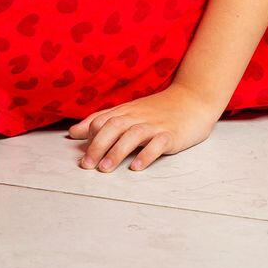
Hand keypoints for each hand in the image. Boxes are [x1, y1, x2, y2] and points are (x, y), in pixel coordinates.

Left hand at [66, 84, 219, 172]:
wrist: (195, 98)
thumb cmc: (160, 109)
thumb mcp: (130, 111)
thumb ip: (103, 120)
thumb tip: (73, 132)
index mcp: (128, 111)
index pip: (104, 119)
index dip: (90, 135)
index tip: (80, 154)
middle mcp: (139, 116)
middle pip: (115, 126)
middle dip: (98, 145)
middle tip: (87, 165)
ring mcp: (157, 125)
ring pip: (134, 135)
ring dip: (118, 151)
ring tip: (106, 169)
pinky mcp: (173, 134)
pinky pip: (159, 143)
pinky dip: (147, 154)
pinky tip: (137, 167)